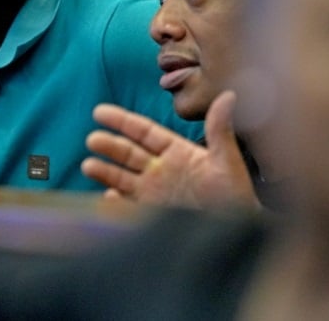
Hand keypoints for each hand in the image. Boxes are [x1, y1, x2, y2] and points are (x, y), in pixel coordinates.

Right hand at [81, 91, 259, 209]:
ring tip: (88, 166)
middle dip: (109, 146)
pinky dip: (116, 204)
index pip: (143, 132)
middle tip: (92, 140)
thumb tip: (229, 96)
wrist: (240, 232)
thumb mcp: (226, 161)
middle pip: (128, 154)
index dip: (122, 121)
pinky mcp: (153, 215)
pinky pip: (128, 207)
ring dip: (106, 172)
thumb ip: (220, 130)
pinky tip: (107, 198)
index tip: (99, 112)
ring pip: (123, 178)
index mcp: (176, 152)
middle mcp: (161, 170)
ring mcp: (155, 193)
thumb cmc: (235, 195)